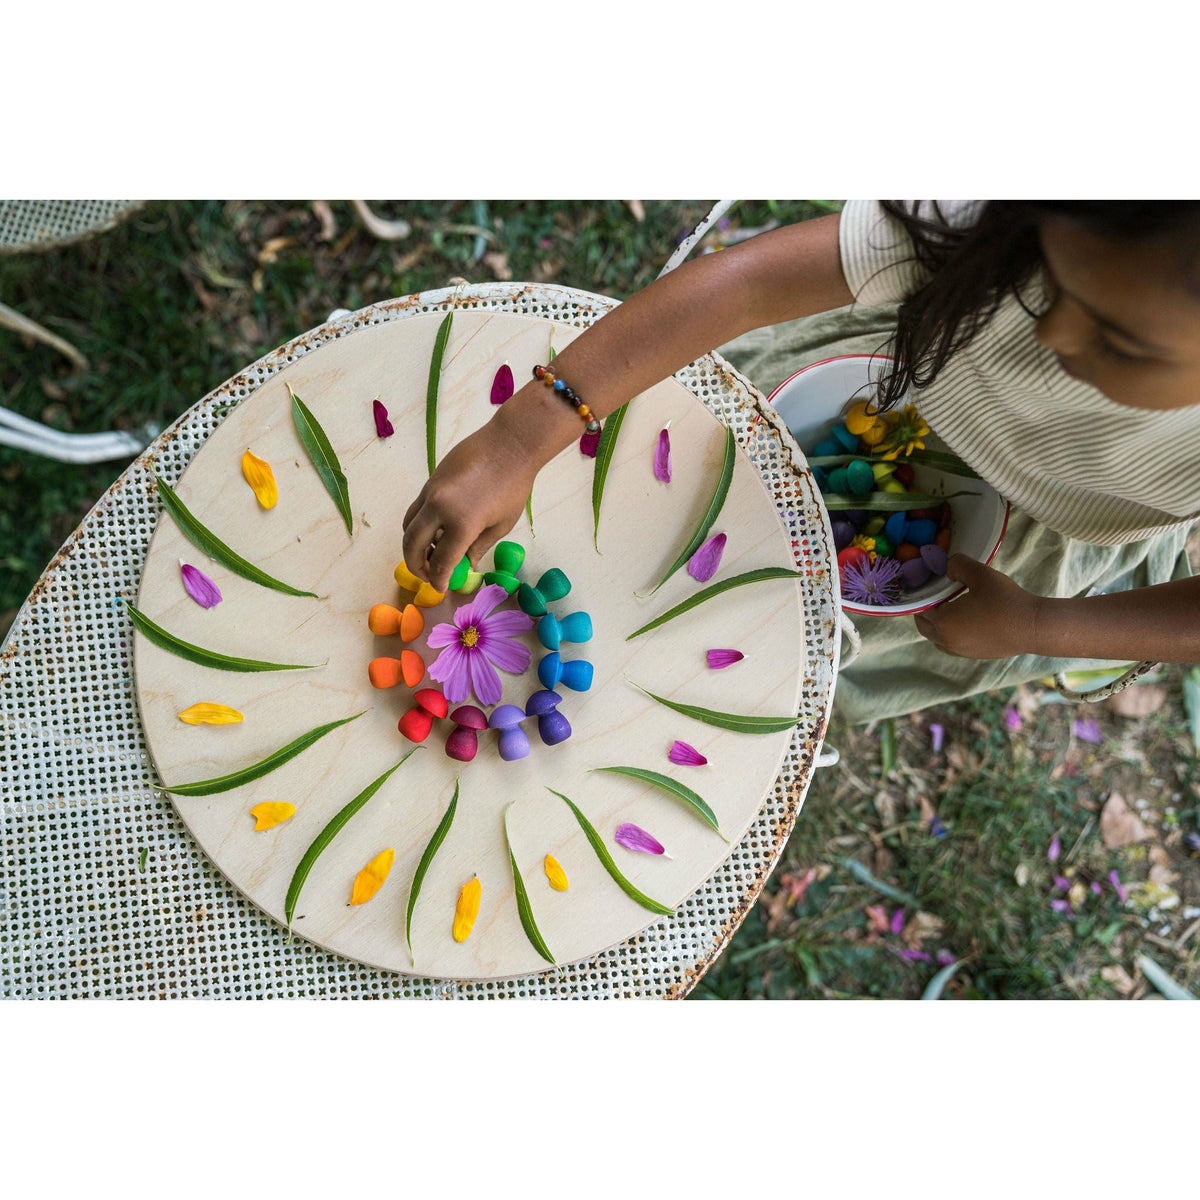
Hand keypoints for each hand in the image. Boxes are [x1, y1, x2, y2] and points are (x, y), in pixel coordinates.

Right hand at [402, 421, 536, 591]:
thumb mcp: (501, 525)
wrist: (509, 444)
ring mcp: (431, 492)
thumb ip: (478, 547)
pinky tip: (435, 531)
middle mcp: (439, 508)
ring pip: (408, 525)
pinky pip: (416, 509)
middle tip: (426, 575)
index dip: (438, 580)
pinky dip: (419, 524)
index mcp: (461, 524)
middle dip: (415, 565)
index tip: (440, 589)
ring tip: (428, 554)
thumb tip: (464, 565)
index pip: (440, 562)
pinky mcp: (430, 480)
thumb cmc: (513, 486)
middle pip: (412, 545)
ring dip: (412, 544)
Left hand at [913, 554, 1043, 658]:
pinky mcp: (974, 656)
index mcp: (943, 622)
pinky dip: (950, 634)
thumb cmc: (1006, 600)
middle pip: (924, 626)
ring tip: (950, 608)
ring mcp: (961, 651)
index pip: (922, 608)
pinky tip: (965, 621)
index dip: (925, 595)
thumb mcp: (980, 574)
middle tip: (938, 595)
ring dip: (936, 625)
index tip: (933, 584)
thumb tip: (947, 568)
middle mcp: (947, 641)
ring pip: (936, 638)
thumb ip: (958, 566)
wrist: (1034, 627)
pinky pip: (952, 646)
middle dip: (926, 610)